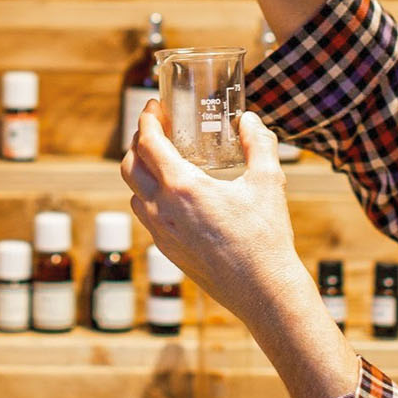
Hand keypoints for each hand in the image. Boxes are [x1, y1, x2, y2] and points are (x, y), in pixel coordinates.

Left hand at [120, 102, 313, 326]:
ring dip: (141, 170)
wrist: (263, 291)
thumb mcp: (268, 181)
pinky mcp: (167, 251)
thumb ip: (259, 144)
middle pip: (129, 166)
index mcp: (183, 188)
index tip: (154, 106)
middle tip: (158, 129)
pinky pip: (146, 215)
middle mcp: (163, 210)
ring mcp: (161, 233)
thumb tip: (250, 120)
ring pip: (134, 192)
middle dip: (138, 142)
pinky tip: (174, 194)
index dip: (147, 119)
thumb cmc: (266, 237)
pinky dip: (150, 196)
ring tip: (165, 159)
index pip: (148, 144)